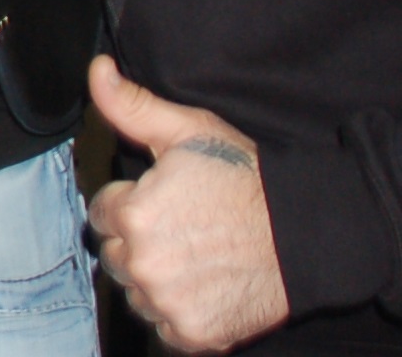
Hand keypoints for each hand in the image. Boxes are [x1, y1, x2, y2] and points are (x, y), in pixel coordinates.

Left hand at [87, 56, 288, 350]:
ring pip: (136, 292)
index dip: (130, 204)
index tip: (162, 201)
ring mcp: (168, 303)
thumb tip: (97, 71)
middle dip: (138, 241)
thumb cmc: (246, 180)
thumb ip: (132, 106)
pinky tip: (205, 286)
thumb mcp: (188, 131)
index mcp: (135, 214)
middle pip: (115, 255)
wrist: (304, 233)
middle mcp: (145, 264)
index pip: (102, 213)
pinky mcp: (193, 335)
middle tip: (181, 229)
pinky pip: (163, 327)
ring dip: (154, 278)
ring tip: (195, 256)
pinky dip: (178, 312)